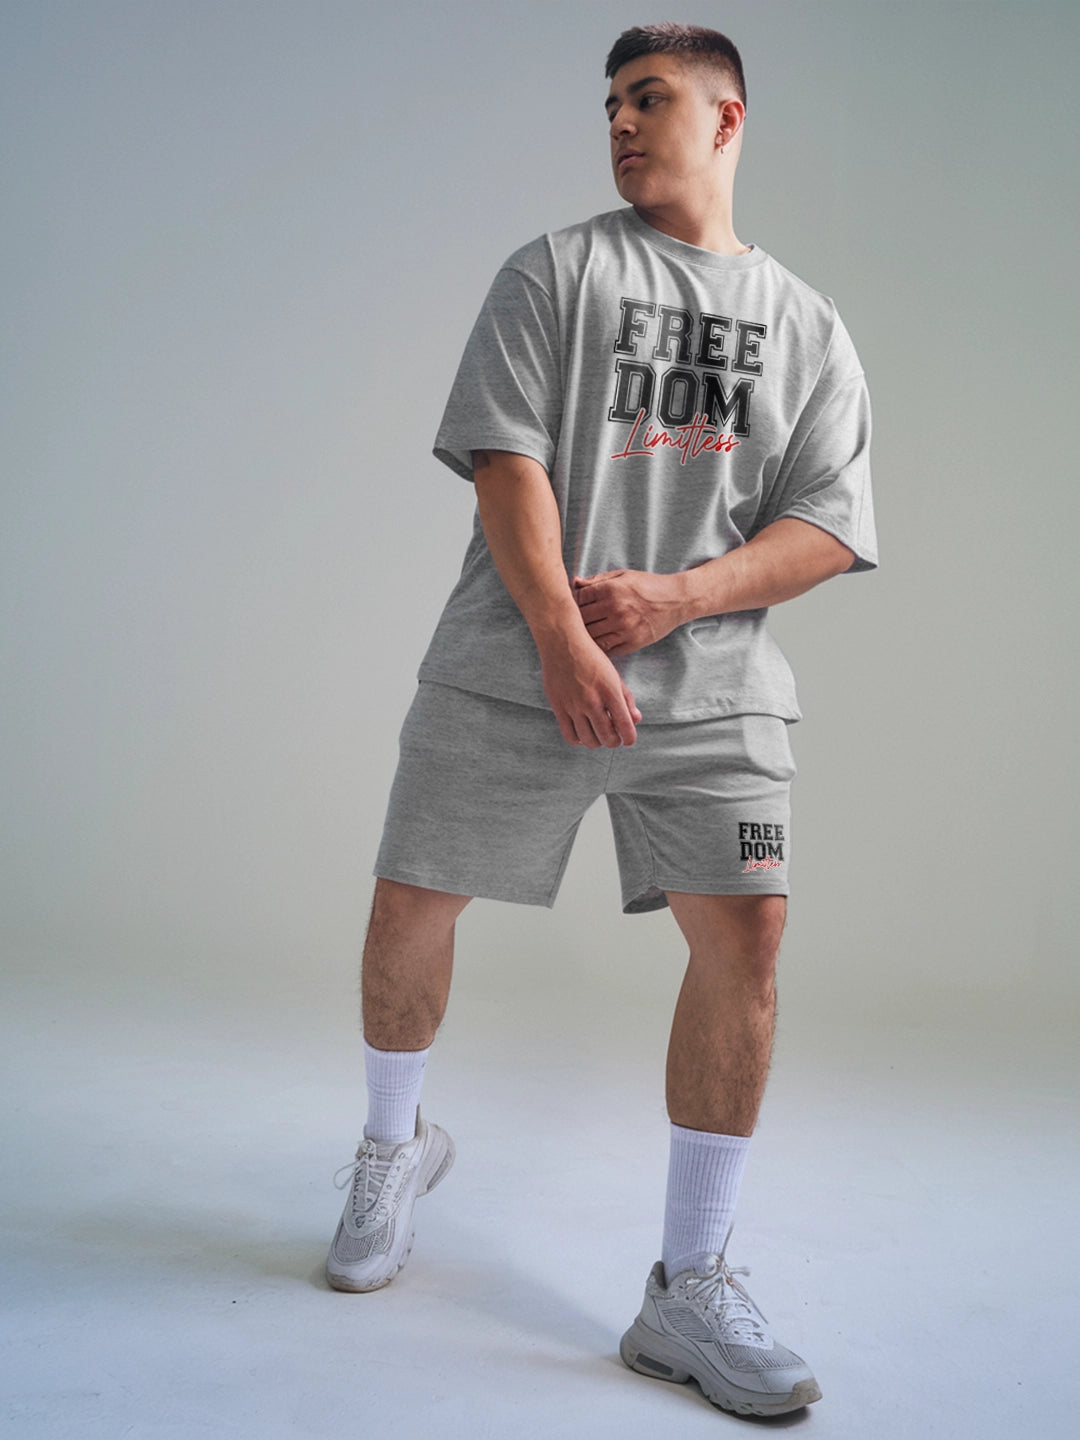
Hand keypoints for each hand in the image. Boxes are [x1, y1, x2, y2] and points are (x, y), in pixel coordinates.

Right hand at [538, 628, 641, 747]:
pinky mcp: (558, 707)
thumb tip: (636, 720)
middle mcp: (592, 700)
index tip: (629, 739)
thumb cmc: (591, 657)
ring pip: (589, 740)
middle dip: (614, 742)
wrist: (562, 642)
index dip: (629, 738)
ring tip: (598, 734)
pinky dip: (579, 740)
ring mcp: (574, 705)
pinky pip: (570, 735)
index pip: (624, 726)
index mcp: (610, 691)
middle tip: (614, 736)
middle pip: (607, 738)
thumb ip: (627, 699)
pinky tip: (583, 732)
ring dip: (597, 742)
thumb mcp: (614, 675)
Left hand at [573, 569, 688, 656]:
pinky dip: (598, 646)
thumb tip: (574, 582)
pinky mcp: (631, 643)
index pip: (579, 598)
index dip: (575, 601)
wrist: (676, 601)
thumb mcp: (623, 575)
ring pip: (590, 637)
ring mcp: (623, 628)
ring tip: (588, 629)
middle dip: (578, 618)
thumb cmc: (648, 585)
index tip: (579, 603)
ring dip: (586, 634)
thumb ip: (597, 580)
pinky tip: (599, 640)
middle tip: (579, 618)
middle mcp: (615, 610)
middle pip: (581, 619)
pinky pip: (605, 649)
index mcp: (611, 590)